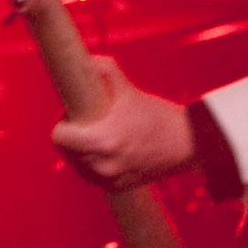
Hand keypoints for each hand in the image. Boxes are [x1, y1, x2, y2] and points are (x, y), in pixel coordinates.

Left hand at [51, 57, 197, 191]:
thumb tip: (85, 59)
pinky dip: (93, 163)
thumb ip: (104, 70)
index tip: (73, 115)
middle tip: (88, 122)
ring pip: (77, 163)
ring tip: (97, 135)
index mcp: (102, 141)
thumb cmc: (159, 116)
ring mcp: (109, 179)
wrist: (188, 144)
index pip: (59, 137)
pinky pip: (91, 174)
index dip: (63, 123)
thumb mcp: (128, 89)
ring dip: (80, 150)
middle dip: (73, 135)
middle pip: (66, 150)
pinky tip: (105, 150)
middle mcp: (103, 164)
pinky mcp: (116, 187)